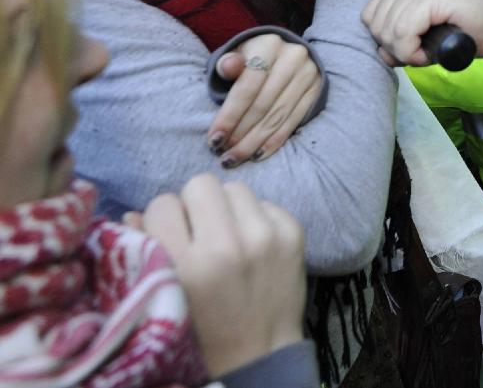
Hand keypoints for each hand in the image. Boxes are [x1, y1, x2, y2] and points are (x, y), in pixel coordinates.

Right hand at [132, 175, 306, 377]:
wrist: (259, 355)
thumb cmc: (200, 330)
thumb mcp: (162, 298)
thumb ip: (144, 253)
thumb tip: (134, 213)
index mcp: (186, 263)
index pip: (162, 204)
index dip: (163, 219)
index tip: (170, 236)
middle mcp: (228, 244)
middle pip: (200, 184)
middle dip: (194, 204)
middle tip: (198, 230)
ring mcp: (265, 237)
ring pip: (235, 188)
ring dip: (226, 208)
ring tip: (226, 236)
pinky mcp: (292, 234)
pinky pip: (266, 202)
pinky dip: (256, 219)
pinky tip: (252, 245)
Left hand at [209, 33, 321, 166]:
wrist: (284, 52)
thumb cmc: (252, 57)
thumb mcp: (238, 54)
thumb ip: (229, 63)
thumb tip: (228, 67)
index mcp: (269, 45)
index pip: (248, 86)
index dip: (230, 115)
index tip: (213, 139)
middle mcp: (293, 58)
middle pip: (263, 104)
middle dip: (240, 133)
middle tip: (222, 154)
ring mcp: (308, 74)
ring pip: (277, 116)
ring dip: (254, 142)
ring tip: (235, 158)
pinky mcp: (316, 90)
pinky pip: (293, 120)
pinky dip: (275, 141)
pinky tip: (258, 154)